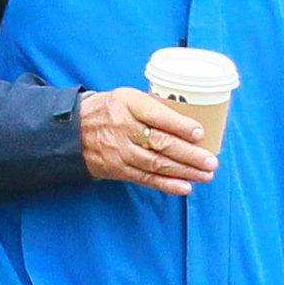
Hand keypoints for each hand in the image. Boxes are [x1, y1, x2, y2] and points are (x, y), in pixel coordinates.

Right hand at [77, 88, 216, 195]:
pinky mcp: (118, 169)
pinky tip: (185, 187)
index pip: (156, 114)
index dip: (180, 125)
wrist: (72, 131)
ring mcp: (119, 150)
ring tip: (206, 174)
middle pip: (161, 143)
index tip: (200, 133)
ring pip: (156, 163)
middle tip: (211, 161)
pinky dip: (167, 184)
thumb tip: (191, 120)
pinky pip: (145, 178)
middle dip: (190, 154)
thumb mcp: (126, 98)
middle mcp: (123, 126)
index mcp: (127, 103)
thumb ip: (153, 106)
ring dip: (184, 171)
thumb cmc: (109, 111)